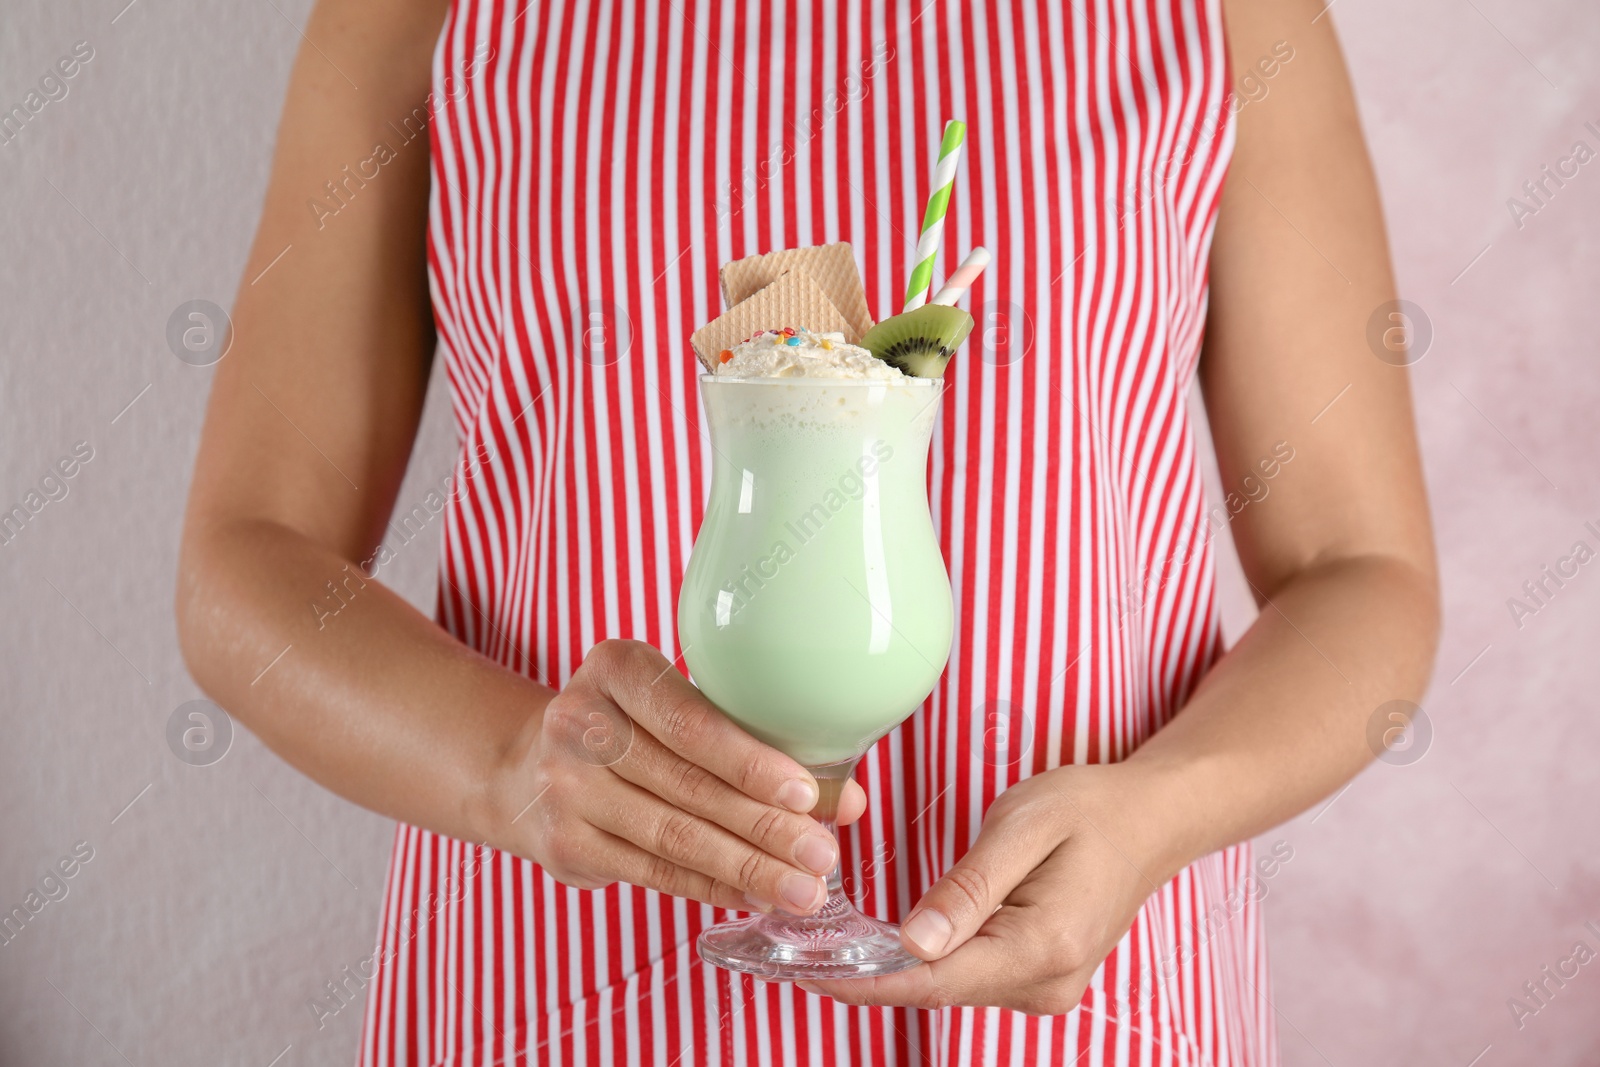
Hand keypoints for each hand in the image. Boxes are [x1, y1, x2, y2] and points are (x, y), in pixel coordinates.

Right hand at [487, 640, 865, 915]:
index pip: (690, 720)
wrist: (525, 766)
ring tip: (804, 889)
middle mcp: (579, 723)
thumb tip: (845, 798)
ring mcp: (565, 788)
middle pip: (688, 785)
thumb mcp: (674, 703)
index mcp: (614, 668)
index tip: (807, 795)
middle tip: (823, 853)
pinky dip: (712, 888)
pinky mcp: (566, 845)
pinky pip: (654, 872)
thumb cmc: (630, 727)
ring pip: (673, 837)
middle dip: (765, 826)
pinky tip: (757, 895)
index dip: (751, 762)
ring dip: (748, 869)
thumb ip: (752, 738)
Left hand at [798, 764, 1184, 1014]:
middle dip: (868, 975)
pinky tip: (890, 944)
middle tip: (798, 952)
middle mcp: (1046, 983)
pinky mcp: (1039, 979)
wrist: (1152, 819)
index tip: (809, 973)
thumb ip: (969, 887)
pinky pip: (971, 978)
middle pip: (938, 991)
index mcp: (1043, 946)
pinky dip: (929, 963)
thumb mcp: (1024, 826)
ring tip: (830, 947)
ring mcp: (1046, 988)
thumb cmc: (1091, 808)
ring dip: (895, 971)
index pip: (935, 980)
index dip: (865, 980)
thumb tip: (914, 942)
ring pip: (951, 988)